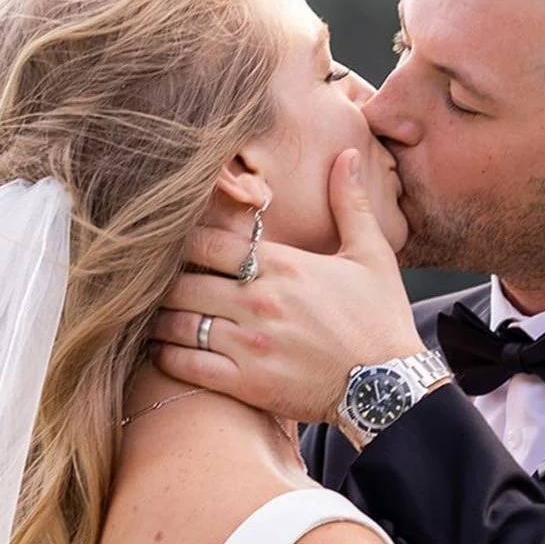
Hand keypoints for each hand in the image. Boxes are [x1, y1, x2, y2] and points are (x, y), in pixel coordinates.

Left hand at [152, 149, 424, 422]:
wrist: (391, 388)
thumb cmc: (380, 320)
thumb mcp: (372, 255)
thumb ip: (350, 203)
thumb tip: (347, 155)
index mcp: (283, 266)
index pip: (210, 241)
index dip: (185, 241)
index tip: (176, 244)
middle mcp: (260, 301)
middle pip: (184, 281)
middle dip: (166, 281)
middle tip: (154, 282)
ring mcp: (250, 344)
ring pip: (178, 323)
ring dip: (160, 318)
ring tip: (153, 315)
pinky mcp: (247, 384)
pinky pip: (187, 365)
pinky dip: (166, 356)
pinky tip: (162, 350)